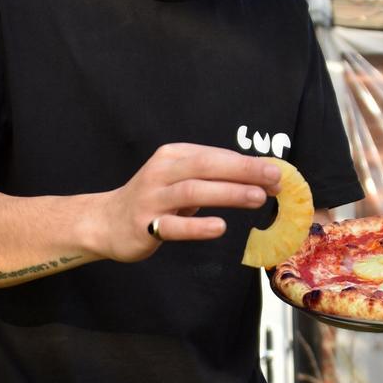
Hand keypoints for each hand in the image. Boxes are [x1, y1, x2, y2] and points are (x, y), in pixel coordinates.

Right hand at [93, 143, 281, 262]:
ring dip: (228, 193)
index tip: (277, 172)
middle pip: (206, 166)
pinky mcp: (145, 226)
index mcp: (173, 156)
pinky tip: (220, 227)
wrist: (106, 221)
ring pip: (193, 192)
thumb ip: (213, 176)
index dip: (248, 163)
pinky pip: (174, 226)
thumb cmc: (154, 199)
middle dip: (243, 171)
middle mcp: (162, 172)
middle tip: (274, 179)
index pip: (215, 155)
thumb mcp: (180, 179)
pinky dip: (198, 226)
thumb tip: (261, 176)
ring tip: (257, 198)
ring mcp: (152, 199)